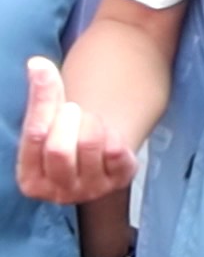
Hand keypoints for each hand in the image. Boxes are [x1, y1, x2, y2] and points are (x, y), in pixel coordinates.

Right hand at [15, 58, 136, 204]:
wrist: (99, 157)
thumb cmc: (65, 137)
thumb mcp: (49, 122)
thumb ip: (42, 95)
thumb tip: (37, 64)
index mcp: (31, 180)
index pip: (34, 136)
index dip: (42, 102)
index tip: (46, 74)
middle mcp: (57, 192)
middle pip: (58, 148)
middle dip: (68, 119)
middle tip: (74, 110)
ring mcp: (90, 190)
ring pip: (89, 145)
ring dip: (92, 123)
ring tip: (90, 123)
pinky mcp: (119, 182)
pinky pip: (117, 150)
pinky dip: (113, 135)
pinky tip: (108, 137)